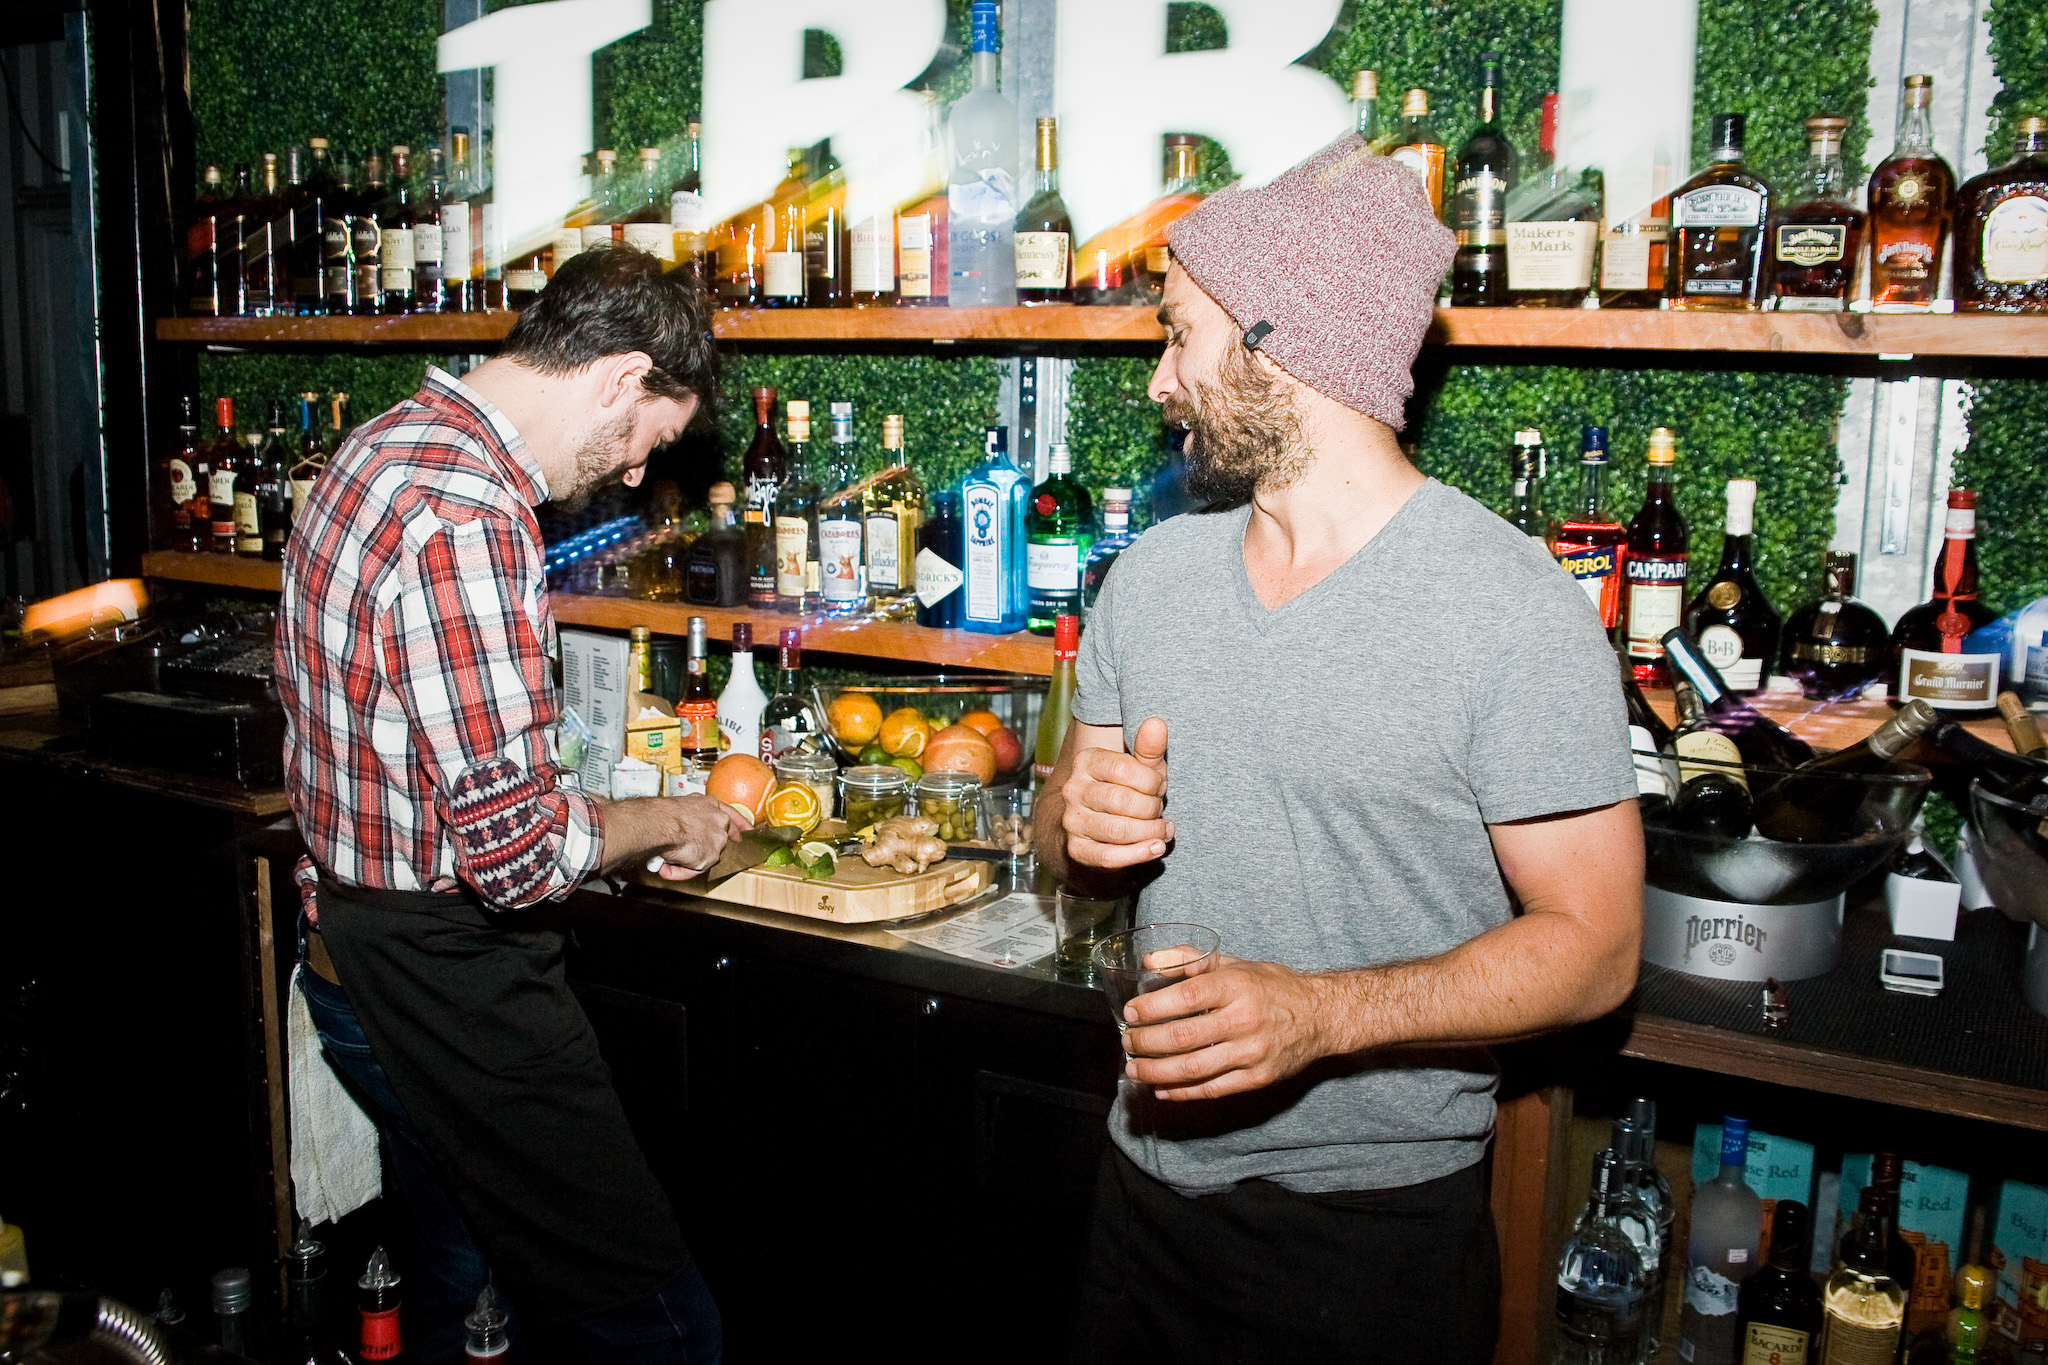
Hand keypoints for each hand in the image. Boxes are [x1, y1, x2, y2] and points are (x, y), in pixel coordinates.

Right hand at [650, 795, 751, 879]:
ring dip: (689, 858)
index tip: (748, 830)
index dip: (740, 825)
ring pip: (706, 855)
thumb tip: (685, 831)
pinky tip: (670, 862)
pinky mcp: (712, 856)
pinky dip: (682, 869)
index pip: (732, 816)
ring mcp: (718, 839)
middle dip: (704, 846)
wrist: (662, 823)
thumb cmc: (664, 813)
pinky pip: (696, 868)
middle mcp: (719, 821)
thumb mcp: (683, 805)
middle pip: (719, 839)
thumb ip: (692, 816)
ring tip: (670, 853)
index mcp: (711, 806)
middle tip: (687, 849)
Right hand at [1061, 716, 1173, 868]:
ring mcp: (1072, 821)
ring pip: (1117, 831)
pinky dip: (1138, 855)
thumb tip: (1156, 723)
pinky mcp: (1077, 849)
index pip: (1123, 769)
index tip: (1160, 787)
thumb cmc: (1126, 789)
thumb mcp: (1140, 767)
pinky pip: (1108, 857)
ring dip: (1150, 832)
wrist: (1097, 823)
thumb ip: (1149, 748)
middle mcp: (1073, 790)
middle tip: (1160, 810)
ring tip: (1163, 830)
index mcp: (1086, 761)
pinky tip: (1155, 848)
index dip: (1151, 782)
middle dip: (1151, 808)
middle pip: (1121, 801)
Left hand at [1121, 956, 1344, 1100]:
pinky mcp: (1258, 1078)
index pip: (1185, 998)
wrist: (1321, 1016)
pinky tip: (1161, 1089)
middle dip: (1146, 1043)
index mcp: (1237, 986)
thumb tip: (1149, 962)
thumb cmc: (1272, 986)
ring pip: (1193, 1068)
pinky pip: (1212, 1089)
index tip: (1130, 1013)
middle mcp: (1244, 1019)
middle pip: (1183, 1037)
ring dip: (1156, 1071)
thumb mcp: (1234, 964)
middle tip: (1128, 1042)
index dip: (1152, 1008)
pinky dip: (1182, 1092)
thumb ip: (1190, 960)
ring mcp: (1252, 1053)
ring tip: (1134, 1069)